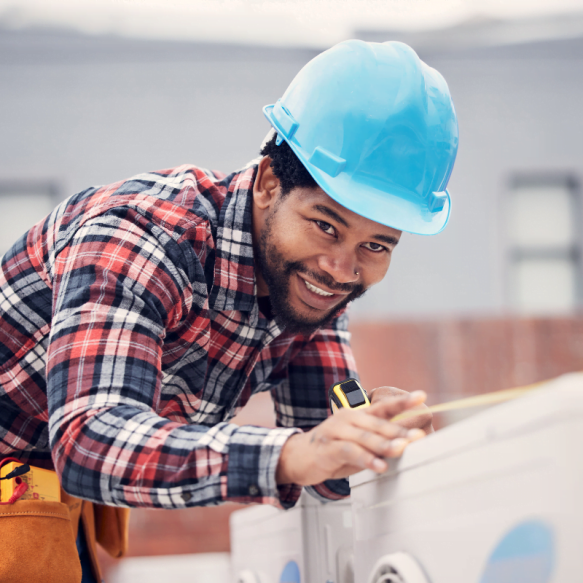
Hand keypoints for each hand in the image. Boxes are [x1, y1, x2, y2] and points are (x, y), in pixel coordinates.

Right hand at [276, 391, 426, 485]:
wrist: (297, 457)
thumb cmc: (332, 450)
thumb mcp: (358, 445)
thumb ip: (378, 444)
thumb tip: (407, 445)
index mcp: (357, 416)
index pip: (383, 407)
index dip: (402, 401)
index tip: (420, 396)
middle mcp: (347, 419)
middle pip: (377, 423)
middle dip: (399, 430)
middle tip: (417, 435)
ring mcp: (335, 431)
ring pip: (365, 437)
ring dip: (384, 444)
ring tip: (401, 449)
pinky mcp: (327, 447)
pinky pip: (349, 451)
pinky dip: (366, 458)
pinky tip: (379, 465)